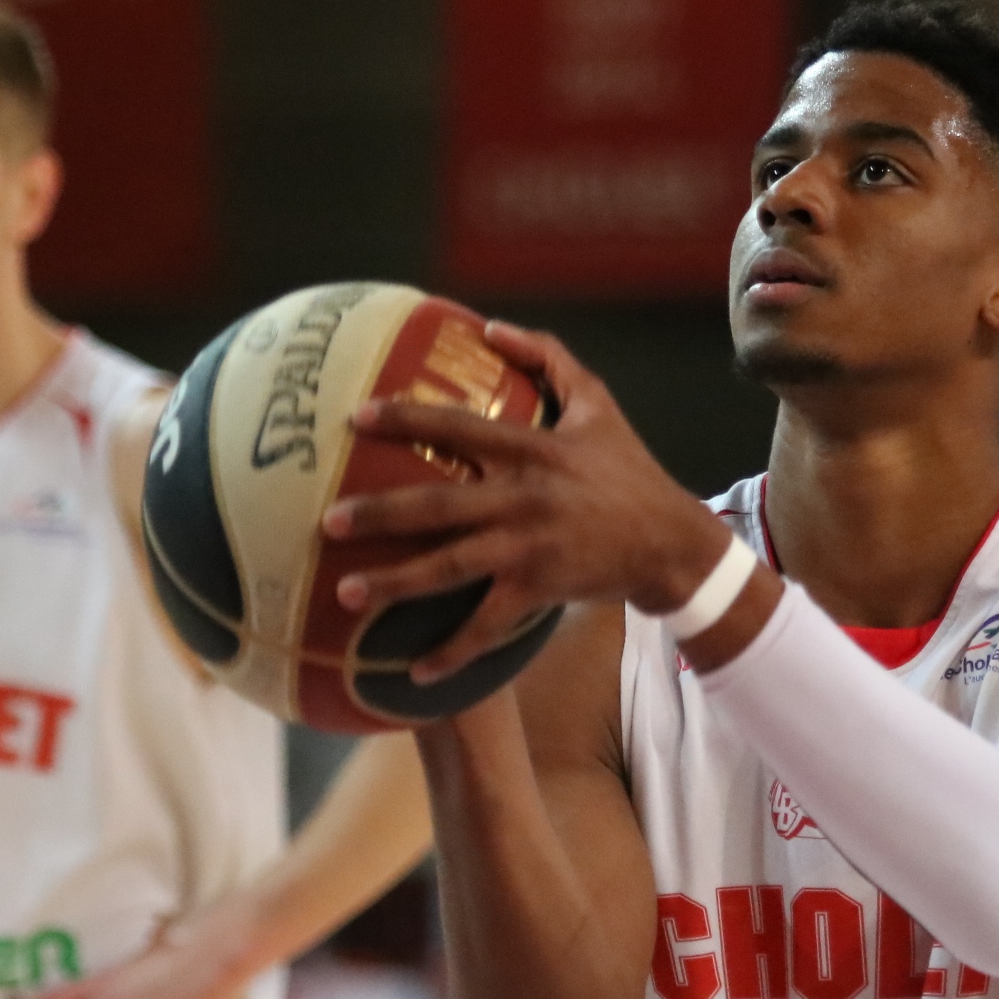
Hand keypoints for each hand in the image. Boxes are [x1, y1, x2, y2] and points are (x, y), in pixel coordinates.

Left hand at [323, 322, 736, 682]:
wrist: (670, 542)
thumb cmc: (627, 469)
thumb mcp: (598, 403)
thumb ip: (548, 357)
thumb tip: (488, 326)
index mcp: (530, 448)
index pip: (456, 427)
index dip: (405, 420)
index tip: (355, 418)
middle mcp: (522, 498)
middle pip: (437, 506)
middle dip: (380, 514)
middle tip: (328, 522)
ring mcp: (528, 548)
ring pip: (450, 568)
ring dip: (396, 583)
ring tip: (345, 593)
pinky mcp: (538, 590)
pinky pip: (487, 626)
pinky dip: (453, 651)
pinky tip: (415, 671)